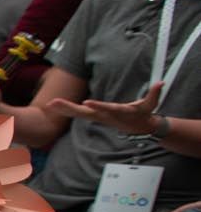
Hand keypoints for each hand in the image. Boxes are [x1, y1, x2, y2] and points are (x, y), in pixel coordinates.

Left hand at [44, 82, 162, 134]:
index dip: (98, 106)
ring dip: (64, 108)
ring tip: (50, 103)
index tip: (87, 103)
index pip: (106, 109)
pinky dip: (65, 109)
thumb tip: (161, 83)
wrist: (138, 128)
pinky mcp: (93, 116)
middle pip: (84, 113)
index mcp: (117, 112)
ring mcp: (97, 117)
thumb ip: (154, 94)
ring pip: (77, 113)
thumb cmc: (143, 114)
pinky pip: (76, 113)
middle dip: (70, 108)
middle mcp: (104, 116)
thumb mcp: (151, 105)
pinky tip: (53, 106)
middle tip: (55, 103)